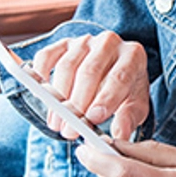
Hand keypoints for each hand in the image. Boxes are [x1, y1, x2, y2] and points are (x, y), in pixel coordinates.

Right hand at [31, 32, 148, 140]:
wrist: (115, 68)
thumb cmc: (126, 89)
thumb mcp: (135, 105)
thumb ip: (129, 118)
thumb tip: (120, 136)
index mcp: (133, 55)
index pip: (119, 77)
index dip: (105, 98)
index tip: (92, 119)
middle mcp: (109, 42)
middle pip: (89, 71)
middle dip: (77, 103)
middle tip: (69, 129)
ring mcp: (85, 41)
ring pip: (67, 66)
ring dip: (58, 97)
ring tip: (56, 123)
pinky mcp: (64, 43)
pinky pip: (47, 56)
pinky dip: (40, 74)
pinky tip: (41, 95)